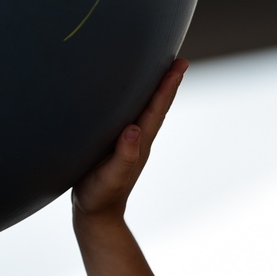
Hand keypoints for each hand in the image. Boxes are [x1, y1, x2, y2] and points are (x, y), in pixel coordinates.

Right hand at [72, 58, 188, 217]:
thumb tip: (133, 130)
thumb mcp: (111, 178)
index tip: (179, 65)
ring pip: (146, 110)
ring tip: (163, 70)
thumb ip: (124, 157)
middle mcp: (137, 139)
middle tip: (179, 60)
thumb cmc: (100, 197)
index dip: (167, 86)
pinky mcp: (117, 145)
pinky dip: (137, 102)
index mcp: (138, 142)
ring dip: (156, 90)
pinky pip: (131, 117)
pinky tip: (132, 96)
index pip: (156, 109)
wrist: (97, 215)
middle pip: (157, 105)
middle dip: (168, 82)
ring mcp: (129, 142)